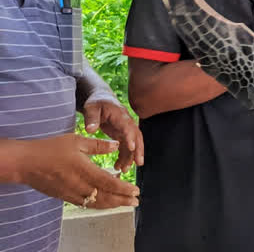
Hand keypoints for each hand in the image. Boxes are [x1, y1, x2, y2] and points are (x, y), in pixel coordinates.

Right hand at [15, 134, 139, 208]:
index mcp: (84, 170)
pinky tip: (106, 202)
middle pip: (105, 197)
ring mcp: (71, 193)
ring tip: (126, 204)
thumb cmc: (50, 149)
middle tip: (136, 201)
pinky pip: (85, 204)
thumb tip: (117, 145)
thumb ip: (98, 145)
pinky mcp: (65, 197)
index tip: (136, 190)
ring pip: (95, 203)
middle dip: (122, 200)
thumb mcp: (76, 141)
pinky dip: (99, 204)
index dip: (124, 189)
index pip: (108, 183)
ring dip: (112, 204)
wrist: (26, 163)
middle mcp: (79, 185)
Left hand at [83, 92, 143, 171]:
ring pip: (133, 144)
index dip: (131, 137)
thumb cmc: (96, 102)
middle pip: (137, 137)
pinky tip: (119, 167)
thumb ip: (91, 118)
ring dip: (131, 157)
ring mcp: (126, 130)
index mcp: (120, 115)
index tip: (131, 148)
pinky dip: (125, 157)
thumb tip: (90, 130)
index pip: (128, 127)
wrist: (101, 100)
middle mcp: (127, 123)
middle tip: (138, 163)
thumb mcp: (91, 108)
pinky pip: (126, 148)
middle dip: (138, 150)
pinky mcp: (122, 135)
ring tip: (124, 170)